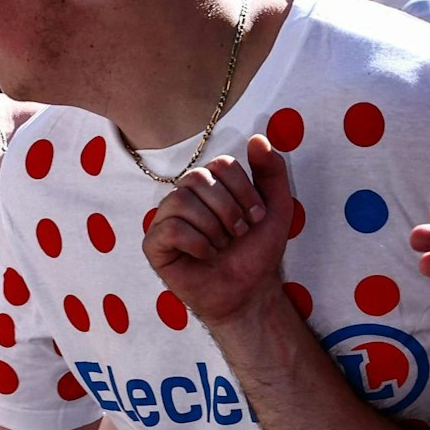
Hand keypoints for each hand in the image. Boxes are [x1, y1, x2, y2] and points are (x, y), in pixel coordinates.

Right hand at [142, 133, 292, 326]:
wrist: (249, 291)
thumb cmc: (257, 252)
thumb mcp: (276, 207)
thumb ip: (272, 171)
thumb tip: (257, 138)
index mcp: (209, 187)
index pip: (219, 165)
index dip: (242, 189)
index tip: (256, 217)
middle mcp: (183, 198)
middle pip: (196, 179)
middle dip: (227, 208)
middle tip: (239, 232)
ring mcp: (165, 221)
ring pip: (180, 201)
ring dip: (212, 226)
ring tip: (222, 245)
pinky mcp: (154, 246)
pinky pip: (170, 229)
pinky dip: (196, 242)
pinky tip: (206, 255)